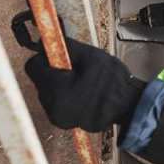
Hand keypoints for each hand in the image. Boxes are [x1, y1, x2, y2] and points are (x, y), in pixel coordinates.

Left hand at [25, 38, 144, 131]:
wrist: (130, 105)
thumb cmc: (114, 81)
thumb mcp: (91, 56)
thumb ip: (66, 47)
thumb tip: (46, 39)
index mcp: (57, 90)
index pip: (33, 67)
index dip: (45, 58)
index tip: (60, 56)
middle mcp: (52, 108)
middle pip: (40, 80)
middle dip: (54, 72)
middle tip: (77, 70)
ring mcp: (58, 119)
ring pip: (48, 92)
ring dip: (60, 84)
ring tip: (83, 82)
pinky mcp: (64, 123)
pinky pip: (56, 103)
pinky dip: (66, 96)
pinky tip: (82, 93)